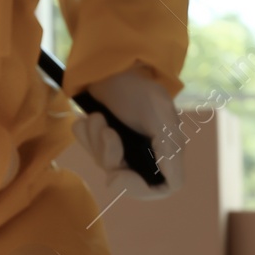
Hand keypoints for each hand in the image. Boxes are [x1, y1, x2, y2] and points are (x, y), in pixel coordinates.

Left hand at [72, 66, 184, 200]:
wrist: (108, 65)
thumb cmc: (138, 86)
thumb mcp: (159, 115)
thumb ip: (168, 149)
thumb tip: (169, 187)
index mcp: (167, 150)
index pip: (161, 188)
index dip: (140, 189)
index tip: (119, 173)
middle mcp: (146, 153)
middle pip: (126, 178)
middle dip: (110, 156)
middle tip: (105, 131)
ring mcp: (124, 148)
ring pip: (105, 164)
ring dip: (96, 141)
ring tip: (98, 117)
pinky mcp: (104, 140)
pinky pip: (90, 151)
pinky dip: (85, 135)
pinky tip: (91, 117)